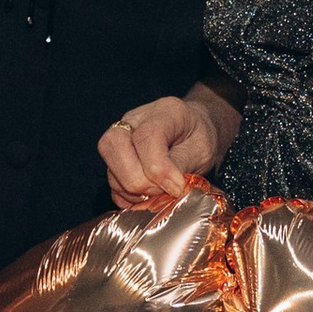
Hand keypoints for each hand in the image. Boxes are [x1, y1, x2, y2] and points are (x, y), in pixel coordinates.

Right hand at [99, 89, 229, 207]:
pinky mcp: (113, 160)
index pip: (147, 136)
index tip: (177, 187)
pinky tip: (149, 197)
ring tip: (160, 194)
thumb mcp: (202, 150)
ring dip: (135, 193)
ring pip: (110, 170)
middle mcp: (132, 121)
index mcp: (162, 112)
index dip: (159, 168)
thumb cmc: (198, 139)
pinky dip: (129, 199)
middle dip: (139, 181)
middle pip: (114, 146)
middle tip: (165, 191)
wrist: (193, 135)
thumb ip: (182, 165)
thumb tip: (168, 188)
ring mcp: (118, 139)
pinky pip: (112, 186)